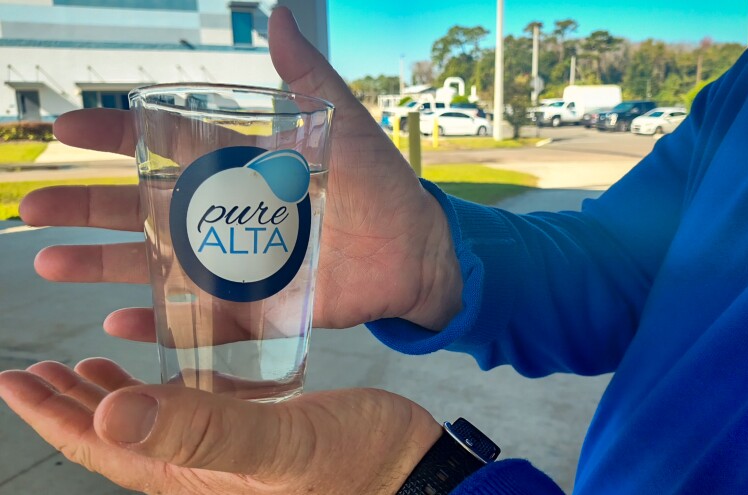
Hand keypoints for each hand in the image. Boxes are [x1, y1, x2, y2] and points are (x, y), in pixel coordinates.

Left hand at [0, 358, 440, 494]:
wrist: (411, 473)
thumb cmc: (356, 463)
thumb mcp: (278, 444)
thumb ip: (199, 432)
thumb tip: (109, 417)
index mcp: (193, 474)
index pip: (103, 447)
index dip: (53, 415)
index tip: (14, 379)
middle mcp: (202, 469)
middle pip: (117, 439)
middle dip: (70, 405)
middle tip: (35, 371)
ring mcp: (230, 456)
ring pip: (152, 427)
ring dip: (113, 398)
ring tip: (87, 370)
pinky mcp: (259, 438)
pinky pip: (195, 414)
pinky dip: (168, 392)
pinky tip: (171, 374)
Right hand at [20, 6, 462, 341]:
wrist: (413, 251)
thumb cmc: (380, 185)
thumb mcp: (341, 125)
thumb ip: (306, 77)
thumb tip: (277, 15)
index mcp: (239, 168)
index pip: (164, 147)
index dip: (116, 137)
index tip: (67, 130)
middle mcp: (225, 215)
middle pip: (142, 210)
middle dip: (86, 206)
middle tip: (33, 206)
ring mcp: (234, 263)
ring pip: (155, 264)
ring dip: (102, 263)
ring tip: (50, 261)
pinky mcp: (255, 307)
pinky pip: (199, 319)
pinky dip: (159, 322)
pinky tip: (119, 320)